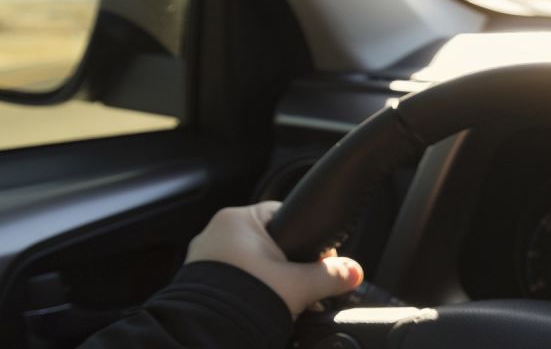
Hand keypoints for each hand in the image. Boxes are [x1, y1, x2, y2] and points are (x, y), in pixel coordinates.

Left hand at [185, 201, 363, 317]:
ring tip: (281, 301)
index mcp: (238, 220)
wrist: (204, 334)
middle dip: (288, 267)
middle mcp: (216, 233)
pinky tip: (259, 307)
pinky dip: (247, 291)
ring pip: (249, 264)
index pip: (285, 217)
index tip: (318, 262)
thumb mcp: (299, 285)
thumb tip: (353, 272)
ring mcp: (202, 259)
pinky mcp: (196, 282)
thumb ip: (331, 276)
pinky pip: (231, 280)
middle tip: (301, 288)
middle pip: (268, 244)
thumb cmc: (244, 300)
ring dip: (268, 280)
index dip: (308, 239)